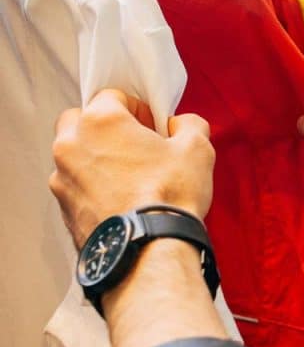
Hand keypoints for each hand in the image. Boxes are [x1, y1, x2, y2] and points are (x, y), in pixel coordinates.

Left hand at [50, 89, 215, 248]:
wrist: (148, 251)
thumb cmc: (170, 194)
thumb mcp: (197, 148)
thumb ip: (188, 125)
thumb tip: (180, 125)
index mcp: (100, 121)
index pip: (112, 95)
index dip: (137, 108)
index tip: (153, 127)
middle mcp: (71, 145)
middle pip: (80, 119)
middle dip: (105, 127)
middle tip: (135, 145)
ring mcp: (62, 178)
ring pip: (74, 154)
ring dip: (96, 157)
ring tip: (130, 177)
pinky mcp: (63, 208)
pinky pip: (76, 185)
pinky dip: (93, 186)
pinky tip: (121, 200)